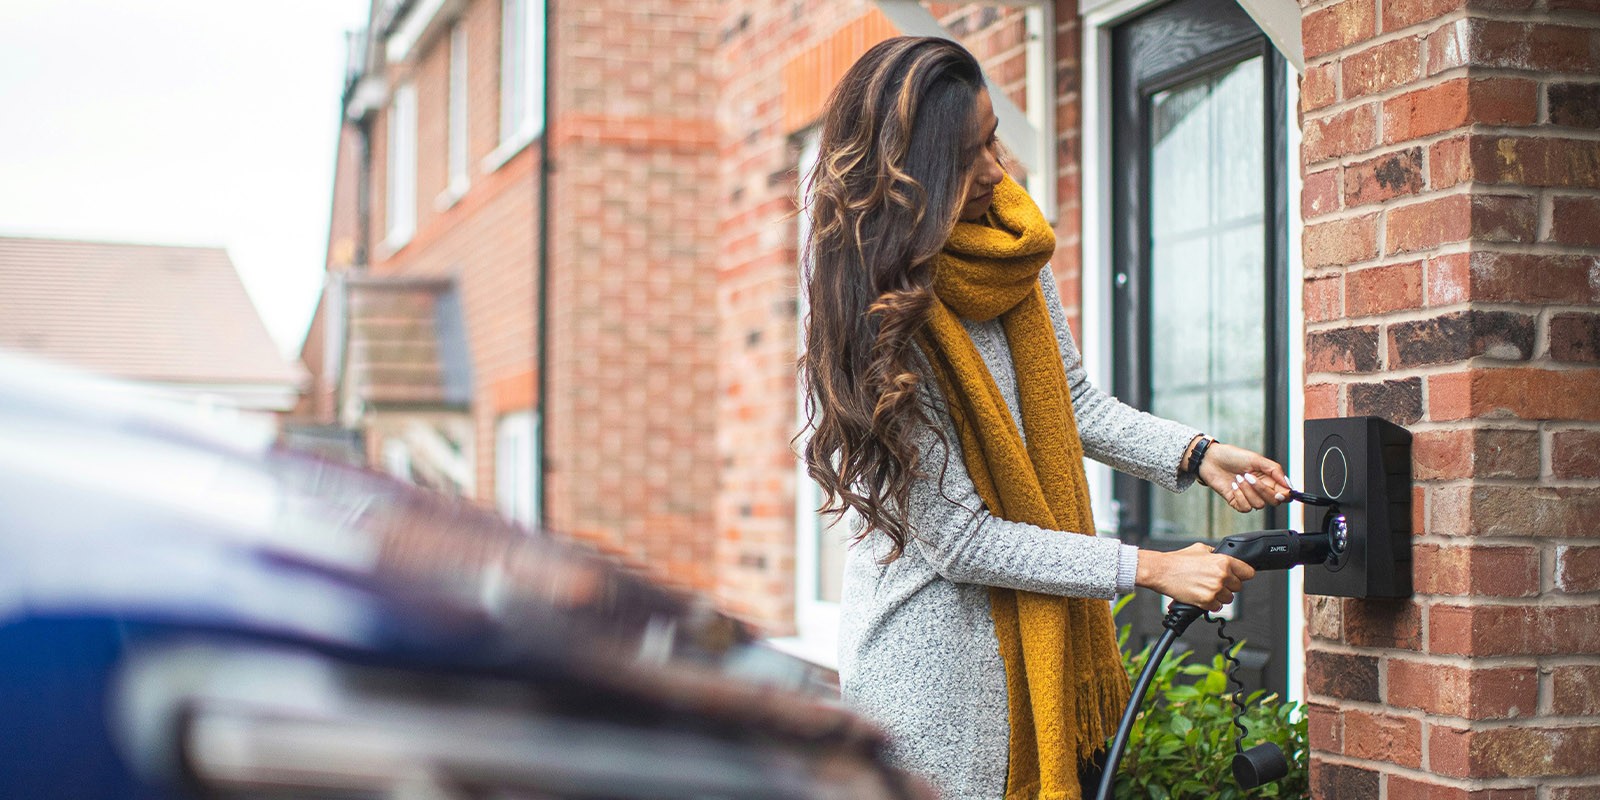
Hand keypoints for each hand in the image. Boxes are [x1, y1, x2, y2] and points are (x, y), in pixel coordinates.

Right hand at [1135, 543, 1255, 611]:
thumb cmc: (1178, 560)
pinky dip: (1210, 604)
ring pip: (1228, 599)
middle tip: (1214, 582)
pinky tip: (1201, 595)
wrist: (1162, 571)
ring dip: (1219, 596)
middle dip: (1228, 586)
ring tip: (1206, 588)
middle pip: (1238, 587)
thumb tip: (1222, 557)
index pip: (1248, 573)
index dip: (1243, 575)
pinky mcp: (1206, 602)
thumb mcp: (1200, 549)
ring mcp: (1215, 590)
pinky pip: (1217, 607)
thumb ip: (1216, 554)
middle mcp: (1222, 576)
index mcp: (1223, 561)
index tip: (1238, 576)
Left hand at [1197, 442, 1290, 511]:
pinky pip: (1245, 508)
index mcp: (1269, 479)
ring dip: (1247, 491)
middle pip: (1273, 501)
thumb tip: (1288, 485)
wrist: (1211, 459)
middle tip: (1249, 476)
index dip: (1285, 495)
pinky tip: (1233, 485)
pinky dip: (1239, 496)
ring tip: (1238, 478)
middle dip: (1262, 490)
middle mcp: (1260, 489)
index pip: (1284, 494)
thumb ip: (1275, 470)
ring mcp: (1249, 496)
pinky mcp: (1237, 501)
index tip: (1280, 492)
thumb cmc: (1232, 456)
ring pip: (1259, 505)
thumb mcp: (1256, 459)